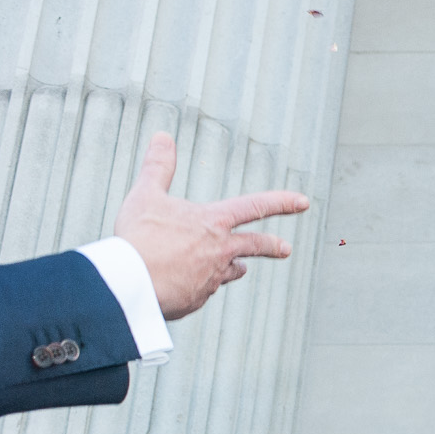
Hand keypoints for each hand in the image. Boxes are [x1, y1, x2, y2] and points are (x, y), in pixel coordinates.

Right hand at [114, 132, 308, 320]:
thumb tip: (163, 135)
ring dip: (232, 267)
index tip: (303, 201)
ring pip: (229, 271)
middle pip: (255, 246)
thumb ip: (158, 167)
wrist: (131, 282)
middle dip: (272, 246)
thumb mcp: (146, 195)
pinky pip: (201, 290)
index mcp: (214, 223)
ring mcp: (212, 277)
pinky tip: (181, 283)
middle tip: (286, 249)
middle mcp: (221, 251)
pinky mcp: (198, 298)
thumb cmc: (139, 237)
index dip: (281, 202)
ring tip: (238, 267)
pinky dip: (195, 284)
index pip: (255, 206)